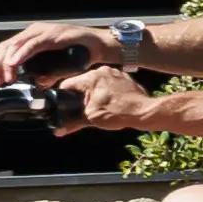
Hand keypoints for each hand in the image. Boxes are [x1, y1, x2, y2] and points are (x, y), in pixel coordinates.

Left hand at [0, 18, 117, 88]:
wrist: (99, 46)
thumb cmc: (79, 53)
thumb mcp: (55, 66)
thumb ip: (45, 74)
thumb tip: (37, 84)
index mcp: (32, 38)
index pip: (6, 48)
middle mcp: (34, 32)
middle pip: (6, 46)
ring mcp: (43, 31)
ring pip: (16, 44)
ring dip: (7, 62)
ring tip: (4, 76)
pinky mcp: (52, 34)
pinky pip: (33, 44)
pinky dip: (21, 54)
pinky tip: (14, 63)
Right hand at [42, 66, 160, 135]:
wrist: (143, 112)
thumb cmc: (118, 113)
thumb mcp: (91, 119)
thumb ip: (72, 123)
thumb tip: (58, 131)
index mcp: (91, 77)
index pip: (67, 84)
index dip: (62, 96)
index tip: (63, 105)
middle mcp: (102, 70)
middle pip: (82, 83)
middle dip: (79, 96)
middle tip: (80, 109)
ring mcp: (114, 72)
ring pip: (95, 83)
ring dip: (93, 94)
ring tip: (97, 107)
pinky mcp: (124, 77)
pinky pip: (108, 83)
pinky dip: (105, 92)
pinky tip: (109, 103)